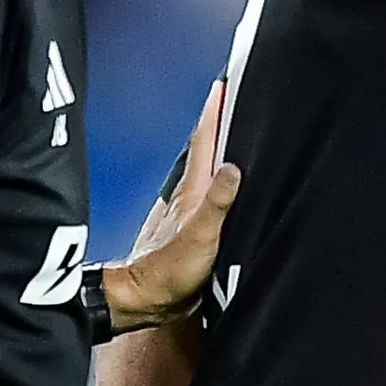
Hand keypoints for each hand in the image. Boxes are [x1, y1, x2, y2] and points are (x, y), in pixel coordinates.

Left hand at [106, 76, 245, 330]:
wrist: (147, 301)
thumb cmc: (169, 272)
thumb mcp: (200, 237)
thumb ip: (216, 204)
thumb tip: (233, 169)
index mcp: (193, 191)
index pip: (206, 140)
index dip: (214, 111)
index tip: (224, 83)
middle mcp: (191, 196)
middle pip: (208, 151)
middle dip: (221, 123)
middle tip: (234, 98)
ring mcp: (191, 213)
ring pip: (210, 173)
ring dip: (221, 152)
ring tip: (237, 135)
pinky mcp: (195, 231)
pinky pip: (213, 197)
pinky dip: (222, 183)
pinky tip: (230, 188)